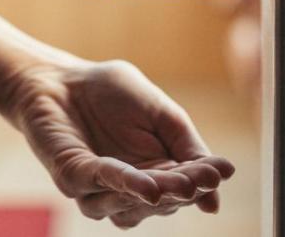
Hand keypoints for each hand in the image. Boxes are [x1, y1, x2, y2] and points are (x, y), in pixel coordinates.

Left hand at [1, 58, 234, 228]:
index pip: (184, 187)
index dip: (203, 181)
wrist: (61, 78)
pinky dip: (122, 182)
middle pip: (161, 201)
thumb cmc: (111, 93)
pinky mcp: (72, 176)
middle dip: (182, 190)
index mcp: (156, 174)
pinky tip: (145, 181)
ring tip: (180, 183)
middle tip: (203, 179)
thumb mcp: (161, 112)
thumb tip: (222, 180)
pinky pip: (99, 183)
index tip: (223, 171)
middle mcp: (128, 191)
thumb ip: (187, 143)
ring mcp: (98, 190)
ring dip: (155, 194)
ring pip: (129, 206)